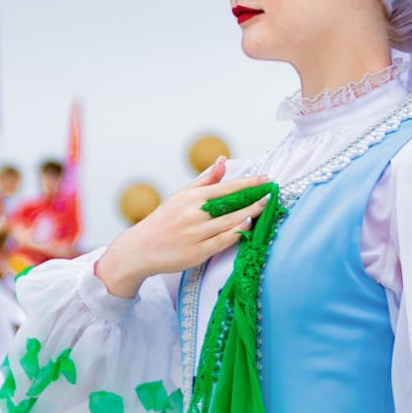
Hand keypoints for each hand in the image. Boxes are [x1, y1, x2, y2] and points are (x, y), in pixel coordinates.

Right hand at [95, 159, 266, 298]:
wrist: (139, 249)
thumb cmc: (163, 221)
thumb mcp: (180, 197)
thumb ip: (205, 181)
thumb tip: (223, 160)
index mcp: (191, 198)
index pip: (226, 188)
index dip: (248, 184)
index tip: (266, 179)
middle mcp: (193, 214)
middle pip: (231, 204)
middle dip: (254, 198)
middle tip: (272, 193)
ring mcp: (195, 234)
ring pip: (229, 222)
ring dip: (249, 214)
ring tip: (265, 207)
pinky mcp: (196, 253)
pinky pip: (222, 242)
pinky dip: (236, 234)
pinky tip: (248, 227)